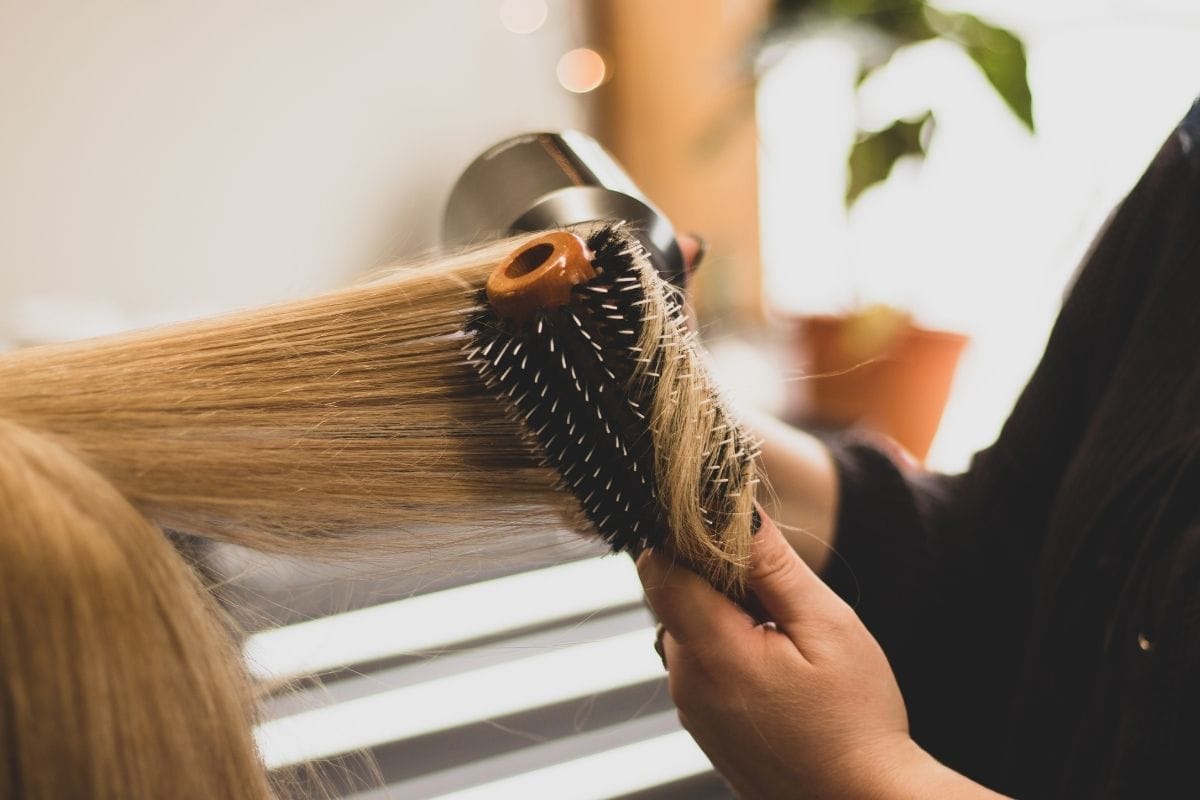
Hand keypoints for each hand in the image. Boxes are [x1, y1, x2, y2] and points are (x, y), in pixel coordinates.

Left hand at [637, 510, 1004, 798]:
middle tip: (780, 590)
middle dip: (718, 577)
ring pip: (690, 627)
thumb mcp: (827, 627)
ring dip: (728, 613)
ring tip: (787, 636)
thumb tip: (736, 510)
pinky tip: (779, 666)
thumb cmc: (855, 722)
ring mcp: (690, 707)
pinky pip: (702, 662)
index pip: (660, 568)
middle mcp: (685, 681)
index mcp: (712, 653)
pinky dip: (731, 647)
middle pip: (675, 595)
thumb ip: (774, 567)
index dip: (687, 537)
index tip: (729, 529)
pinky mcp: (703, 722)